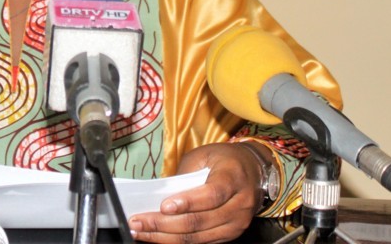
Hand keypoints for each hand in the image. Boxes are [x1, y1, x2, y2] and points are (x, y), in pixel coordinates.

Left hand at [127, 143, 262, 242]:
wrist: (253, 171)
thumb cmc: (224, 160)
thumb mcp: (203, 155)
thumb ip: (184, 175)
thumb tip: (157, 196)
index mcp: (233, 177)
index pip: (211, 195)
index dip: (187, 202)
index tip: (163, 206)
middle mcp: (240, 204)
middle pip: (200, 221)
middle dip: (164, 224)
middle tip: (137, 222)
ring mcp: (236, 224)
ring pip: (197, 237)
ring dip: (165, 237)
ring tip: (141, 231)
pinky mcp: (230, 235)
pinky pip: (201, 242)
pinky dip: (176, 241)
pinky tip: (158, 236)